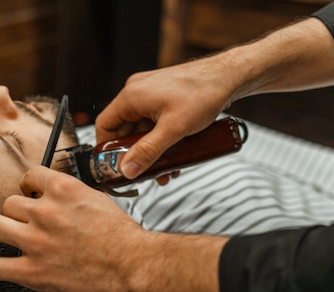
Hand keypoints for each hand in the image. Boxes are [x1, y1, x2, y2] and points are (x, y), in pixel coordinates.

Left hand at [0, 166, 156, 291]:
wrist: (133, 266)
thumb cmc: (123, 238)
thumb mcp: (98, 200)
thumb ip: (71, 197)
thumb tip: (58, 198)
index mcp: (62, 189)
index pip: (28, 176)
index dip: (27, 187)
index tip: (31, 197)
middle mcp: (44, 211)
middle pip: (8, 203)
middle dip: (15, 213)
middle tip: (23, 224)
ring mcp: (34, 241)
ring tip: (1, 237)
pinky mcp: (31, 271)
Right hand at [95, 56, 237, 179]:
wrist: (228, 77)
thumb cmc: (203, 93)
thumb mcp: (173, 129)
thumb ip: (148, 151)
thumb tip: (128, 169)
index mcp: (132, 96)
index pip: (104, 124)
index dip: (106, 148)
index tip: (114, 165)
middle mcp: (137, 92)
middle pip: (123, 130)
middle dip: (134, 153)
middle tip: (143, 171)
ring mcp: (150, 94)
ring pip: (141, 129)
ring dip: (149, 149)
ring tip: (164, 167)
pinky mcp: (163, 97)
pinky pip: (153, 123)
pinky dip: (159, 139)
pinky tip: (173, 152)